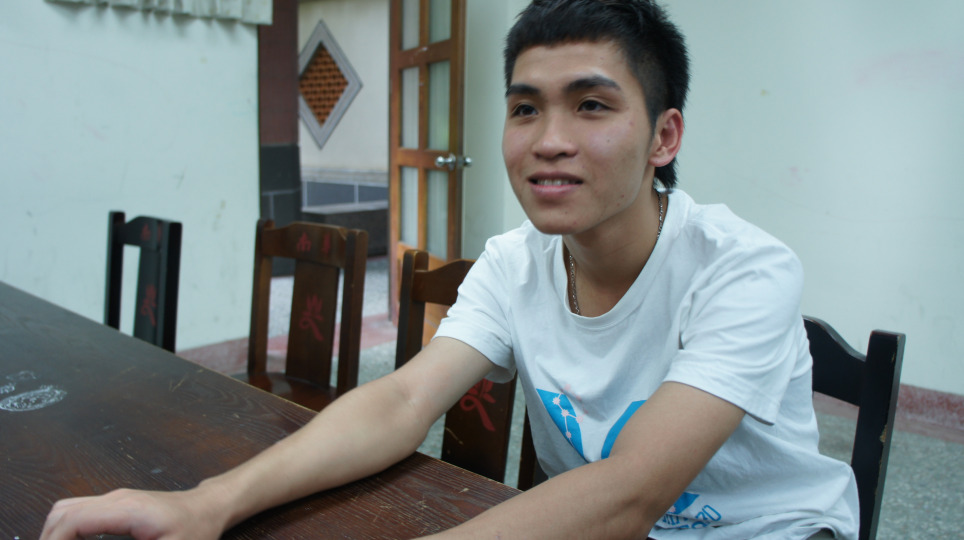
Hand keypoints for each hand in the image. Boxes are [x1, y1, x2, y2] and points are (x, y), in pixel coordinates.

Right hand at [41, 488, 225, 539]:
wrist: (209, 507)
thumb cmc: (196, 530)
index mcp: (126, 510)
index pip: (72, 520)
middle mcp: (116, 499)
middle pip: (62, 513)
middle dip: (49, 539)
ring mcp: (115, 498)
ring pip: (67, 509)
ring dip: (56, 533)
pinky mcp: (117, 504)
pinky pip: (80, 510)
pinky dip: (67, 528)